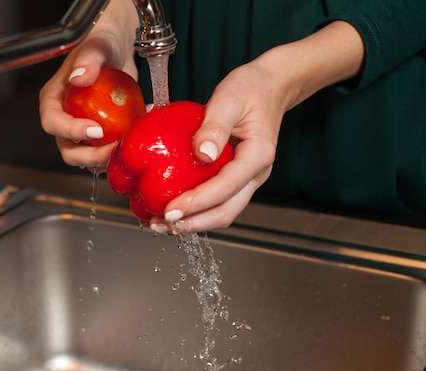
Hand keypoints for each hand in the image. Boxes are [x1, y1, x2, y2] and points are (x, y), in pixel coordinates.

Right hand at [39, 0, 138, 170]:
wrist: (118, 50)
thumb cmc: (102, 44)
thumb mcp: (97, 46)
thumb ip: (88, 60)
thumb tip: (79, 79)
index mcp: (54, 99)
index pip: (52, 122)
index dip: (70, 131)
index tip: (96, 129)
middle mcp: (64, 118)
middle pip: (68, 150)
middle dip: (91, 156)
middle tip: (115, 147)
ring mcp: (82, 129)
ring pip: (88, 157)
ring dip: (108, 157)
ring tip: (130, 139)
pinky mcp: (100, 135)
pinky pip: (106, 151)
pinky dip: (121, 150)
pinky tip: (137, 133)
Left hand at [149, 61, 282, 233]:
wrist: (269, 87)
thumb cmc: (250, 89)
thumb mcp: (229, 98)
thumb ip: (215, 126)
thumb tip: (202, 154)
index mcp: (258, 156)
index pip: (226, 188)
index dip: (197, 203)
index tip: (171, 210)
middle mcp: (255, 174)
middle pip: (226, 211)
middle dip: (193, 223)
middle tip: (161, 224)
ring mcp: (247, 180)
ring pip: (221, 211)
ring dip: (192, 222)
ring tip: (160, 223)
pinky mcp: (235, 179)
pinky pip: (216, 201)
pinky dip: (194, 210)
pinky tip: (171, 208)